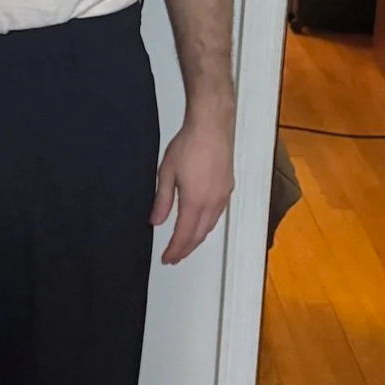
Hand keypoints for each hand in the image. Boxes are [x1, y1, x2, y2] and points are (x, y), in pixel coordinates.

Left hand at [151, 109, 234, 264]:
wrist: (211, 126)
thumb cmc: (190, 144)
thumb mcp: (166, 173)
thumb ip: (162, 200)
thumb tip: (156, 221)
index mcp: (195, 201)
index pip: (184, 235)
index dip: (175, 250)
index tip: (167, 258)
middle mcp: (212, 202)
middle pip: (199, 235)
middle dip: (186, 249)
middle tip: (174, 257)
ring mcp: (222, 196)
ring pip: (210, 226)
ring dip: (197, 238)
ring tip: (185, 244)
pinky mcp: (228, 188)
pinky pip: (217, 215)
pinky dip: (207, 225)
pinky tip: (201, 223)